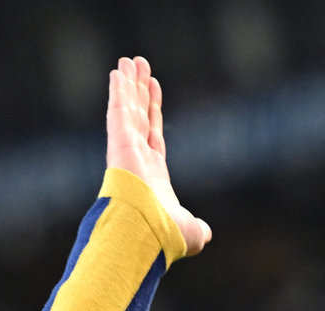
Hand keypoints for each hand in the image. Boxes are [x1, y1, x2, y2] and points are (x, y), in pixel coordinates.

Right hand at [106, 55, 210, 256]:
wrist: (147, 234)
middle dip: (138, 91)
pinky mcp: (119, 144)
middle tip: (138, 66)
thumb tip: (206, 233)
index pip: (153, 134)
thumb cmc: (165, 236)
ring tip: (128, 61)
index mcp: (152, 175)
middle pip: (139, 116)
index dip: (152, 110)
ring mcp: (126, 150)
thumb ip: (198, 229)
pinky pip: (119, 112)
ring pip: (128, 111)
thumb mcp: (191, 232)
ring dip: (127, 85)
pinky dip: (118, 93)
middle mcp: (137, 160)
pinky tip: (118, 73)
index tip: (153, 88)